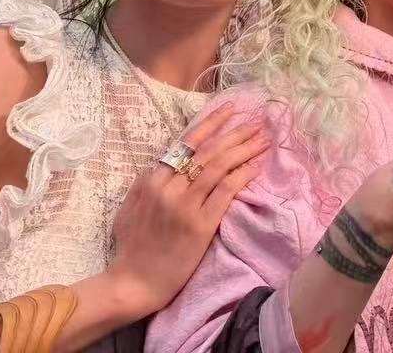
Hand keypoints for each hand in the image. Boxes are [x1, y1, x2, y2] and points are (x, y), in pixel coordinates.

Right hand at [100, 111, 269, 316]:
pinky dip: (243, 175)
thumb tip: (162, 165)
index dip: (211, 124)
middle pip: (208, 151)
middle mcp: (169, 188)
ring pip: (220, 166)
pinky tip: (256, 166)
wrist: (135, 282)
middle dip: (235, 134)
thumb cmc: (132, 247)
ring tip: (263, 140)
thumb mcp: (130, 208)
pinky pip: (226, 191)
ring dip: (245, 150)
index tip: (230, 110)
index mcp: (152, 181)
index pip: (186, 144)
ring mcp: (185, 205)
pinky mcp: (201, 224)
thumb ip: (145, 184)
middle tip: (256, 123)